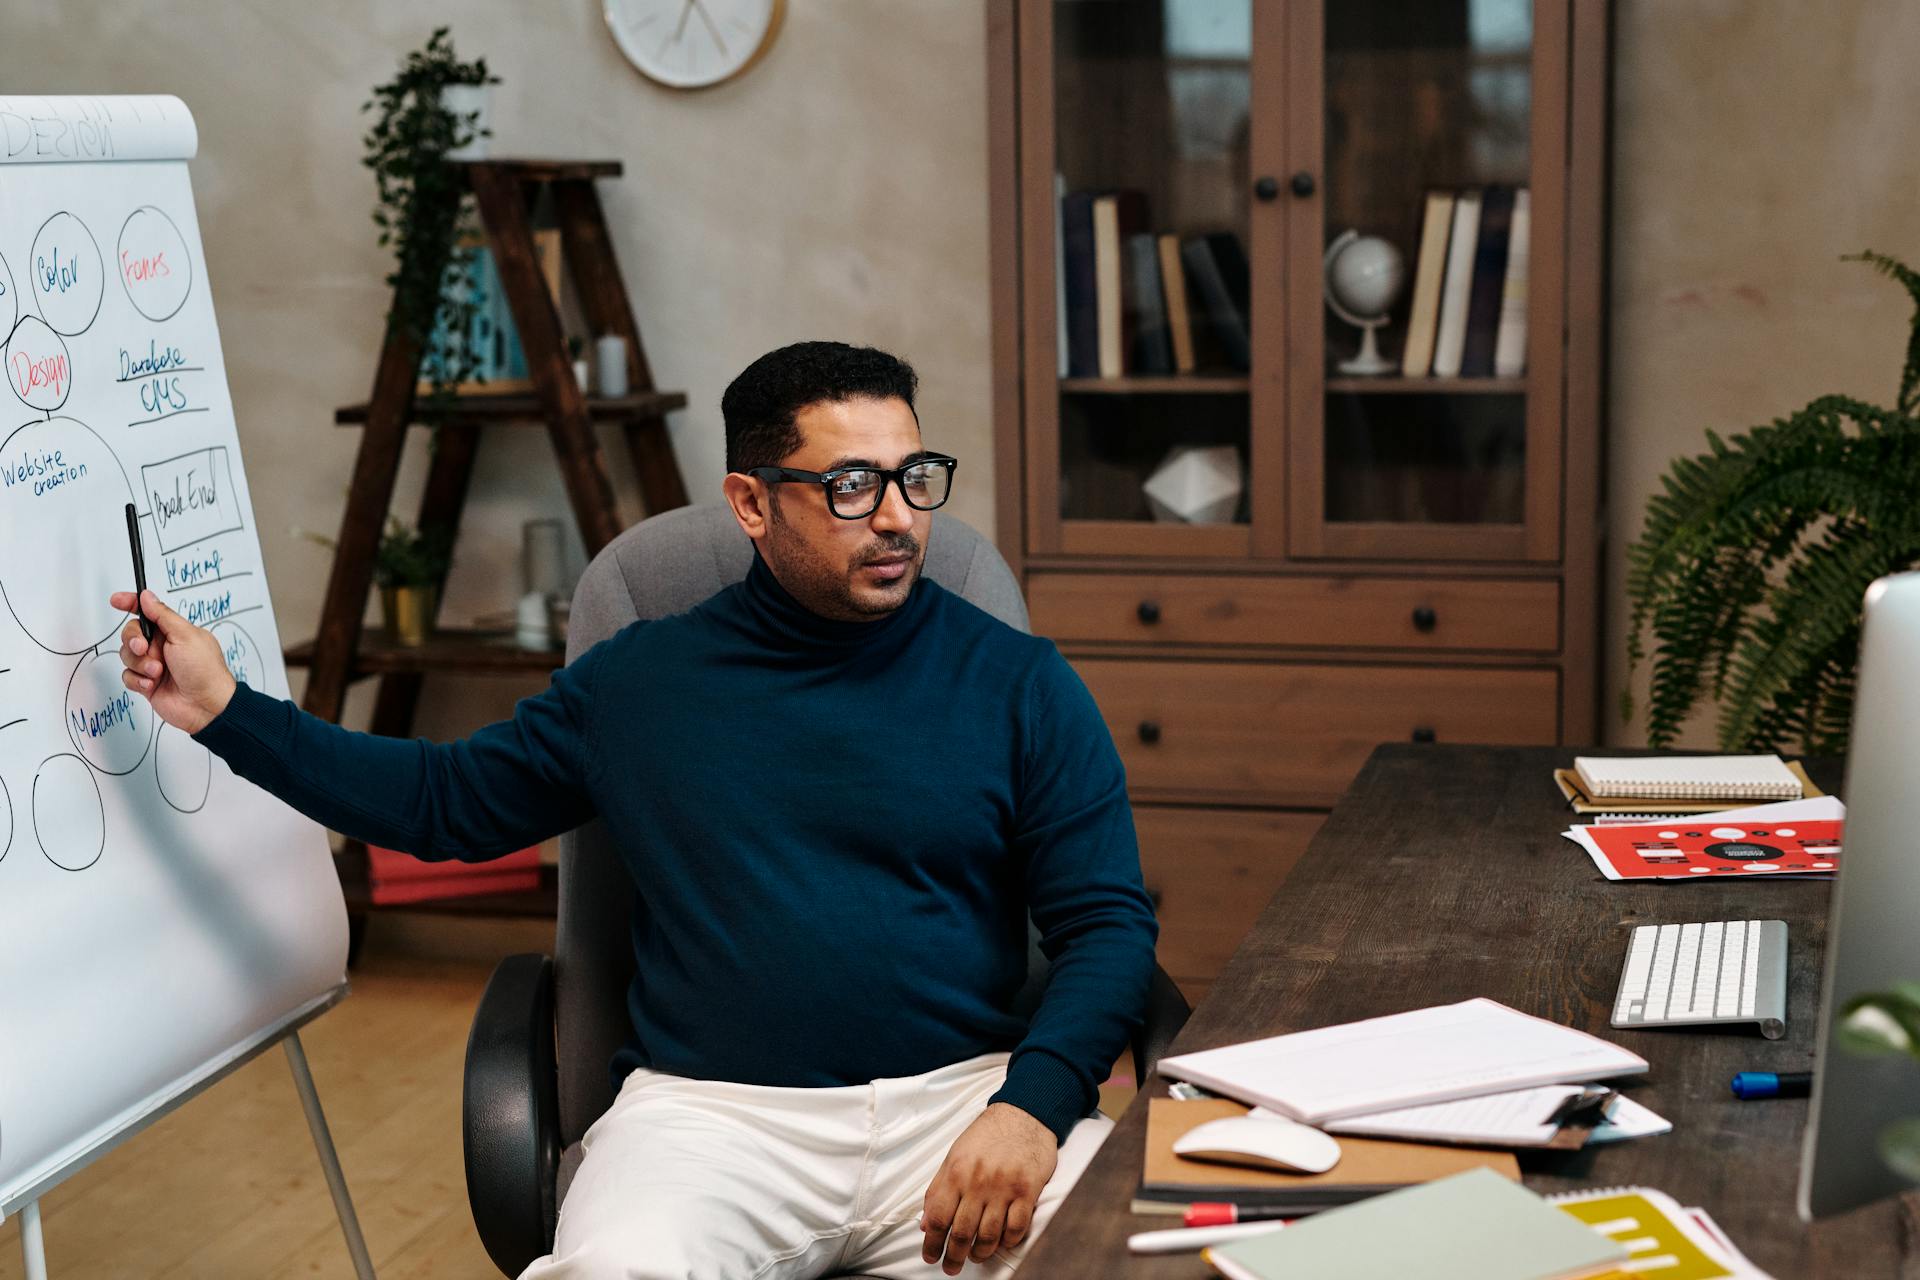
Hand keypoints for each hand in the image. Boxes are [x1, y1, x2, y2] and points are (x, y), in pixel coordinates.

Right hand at [111, 589, 235, 733]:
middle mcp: (161, 646)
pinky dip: (138, 680)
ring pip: (127, 656)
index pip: (147, 612)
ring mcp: (153, 665)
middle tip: (144, 648)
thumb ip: (163, 615)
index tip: (116, 600)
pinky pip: (128, 676)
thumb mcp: (186, 636)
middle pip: (131, 634)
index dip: (130, 603)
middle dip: (133, 640)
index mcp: (173, 631)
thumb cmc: (204, 670)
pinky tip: (153, 685)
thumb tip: (147, 596)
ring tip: (158, 672)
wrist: (206, 706)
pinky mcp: (146, 683)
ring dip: (141, 664)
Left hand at [920, 1102, 1056, 1274]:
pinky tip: (1002, 1244)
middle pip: (962, 1232)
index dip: (932, 1243)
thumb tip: (926, 1223)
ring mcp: (1004, 1187)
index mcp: (956, 1172)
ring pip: (989, 1235)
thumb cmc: (987, 1135)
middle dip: (954, 1256)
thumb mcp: (954, 1155)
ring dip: (980, 1253)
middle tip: (951, 1267)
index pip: (938, 1218)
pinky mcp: (1028, 1190)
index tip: (930, 1256)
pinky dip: (1008, 1242)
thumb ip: (938, 1189)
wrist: (1024, 1114)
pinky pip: (1016, 1227)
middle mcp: (978, 1182)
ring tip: (975, 1257)